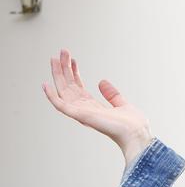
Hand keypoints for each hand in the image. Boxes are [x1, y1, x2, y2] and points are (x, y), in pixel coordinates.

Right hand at [43, 49, 152, 164]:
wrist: (137, 134)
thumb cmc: (132, 125)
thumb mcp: (122, 104)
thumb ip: (112, 94)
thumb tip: (102, 82)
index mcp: (94, 108)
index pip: (78, 88)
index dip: (74, 73)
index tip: (73, 59)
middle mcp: (85, 110)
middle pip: (69, 86)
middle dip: (65, 69)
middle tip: (62, 52)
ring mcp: (82, 113)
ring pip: (63, 91)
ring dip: (57, 74)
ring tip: (54, 58)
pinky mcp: (80, 116)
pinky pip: (61, 106)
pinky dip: (51, 96)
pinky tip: (45, 84)